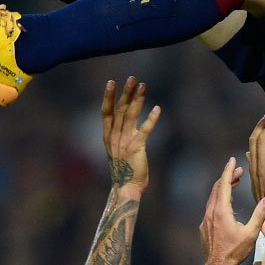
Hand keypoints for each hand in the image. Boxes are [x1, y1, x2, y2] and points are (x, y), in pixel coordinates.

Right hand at [101, 77, 161, 193]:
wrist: (127, 187)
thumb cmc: (124, 168)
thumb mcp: (118, 148)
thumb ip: (121, 133)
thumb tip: (126, 117)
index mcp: (108, 136)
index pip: (106, 112)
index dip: (108, 97)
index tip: (111, 82)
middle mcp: (115, 137)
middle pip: (120, 109)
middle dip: (126, 92)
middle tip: (132, 78)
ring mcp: (125, 142)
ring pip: (131, 116)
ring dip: (138, 99)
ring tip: (144, 85)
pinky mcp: (136, 148)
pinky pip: (145, 130)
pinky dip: (151, 119)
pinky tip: (158, 109)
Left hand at [200, 157, 264, 264]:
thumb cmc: (235, 251)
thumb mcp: (251, 232)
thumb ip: (260, 214)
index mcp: (222, 211)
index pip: (224, 184)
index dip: (228, 170)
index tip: (232, 160)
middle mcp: (211, 212)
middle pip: (217, 188)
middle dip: (228, 177)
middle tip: (239, 171)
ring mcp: (206, 219)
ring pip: (213, 197)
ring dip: (223, 188)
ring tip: (234, 183)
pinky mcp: (205, 226)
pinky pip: (211, 206)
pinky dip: (219, 198)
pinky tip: (227, 203)